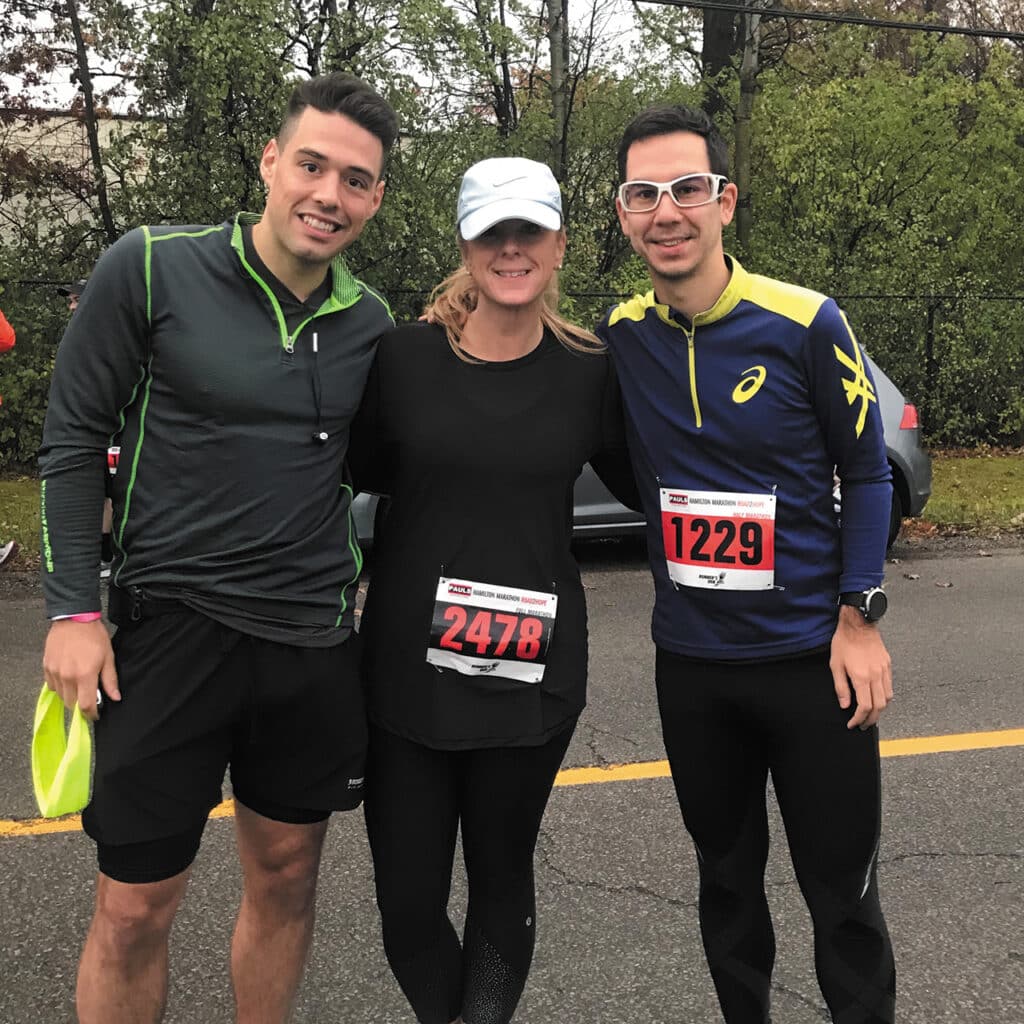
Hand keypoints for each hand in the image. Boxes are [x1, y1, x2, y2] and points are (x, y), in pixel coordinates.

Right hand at [42, 619, 119, 721]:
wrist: (74, 618)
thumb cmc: (94, 636)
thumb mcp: (108, 657)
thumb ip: (110, 680)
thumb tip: (115, 697)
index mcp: (84, 675)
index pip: (86, 705)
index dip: (91, 714)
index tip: (96, 715)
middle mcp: (67, 676)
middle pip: (72, 703)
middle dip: (81, 705)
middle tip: (90, 698)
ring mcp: (55, 672)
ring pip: (61, 696)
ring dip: (70, 696)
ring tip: (80, 685)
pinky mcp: (46, 667)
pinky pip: (52, 686)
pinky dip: (60, 687)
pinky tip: (69, 678)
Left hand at [830, 606, 892, 729]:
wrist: (858, 624)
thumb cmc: (844, 642)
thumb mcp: (835, 665)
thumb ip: (840, 687)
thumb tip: (845, 705)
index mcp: (861, 677)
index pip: (864, 707)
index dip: (858, 719)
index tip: (852, 724)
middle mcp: (876, 676)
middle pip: (879, 707)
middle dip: (871, 720)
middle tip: (863, 725)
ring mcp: (884, 670)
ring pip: (888, 698)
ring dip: (880, 710)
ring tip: (870, 715)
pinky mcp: (888, 665)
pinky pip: (890, 687)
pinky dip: (885, 697)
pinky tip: (877, 698)